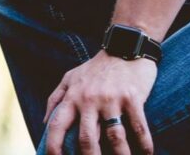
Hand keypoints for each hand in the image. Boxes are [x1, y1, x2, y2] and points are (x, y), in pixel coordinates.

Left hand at [43, 50, 157, 154]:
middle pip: (87, 139)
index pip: (57, 125)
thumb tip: (45, 123)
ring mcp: (112, 98)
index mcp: (73, 96)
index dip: (53, 146)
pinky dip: (144, 146)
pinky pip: (139, 128)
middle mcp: (90, 98)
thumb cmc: (96, 67)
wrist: (124, 45)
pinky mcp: (133, 97)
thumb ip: (56, 99)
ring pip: (115, 138)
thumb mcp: (70, 77)